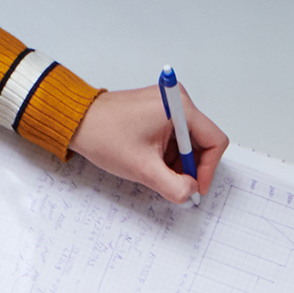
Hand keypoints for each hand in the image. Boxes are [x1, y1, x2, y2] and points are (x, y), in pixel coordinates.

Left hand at [69, 85, 228, 203]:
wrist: (79, 122)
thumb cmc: (105, 135)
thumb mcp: (144, 169)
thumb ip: (175, 187)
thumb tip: (190, 192)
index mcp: (179, 108)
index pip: (214, 141)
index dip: (208, 169)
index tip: (194, 186)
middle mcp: (178, 101)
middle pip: (203, 142)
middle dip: (190, 167)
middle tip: (173, 182)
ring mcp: (169, 104)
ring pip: (189, 142)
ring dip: (178, 163)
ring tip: (155, 170)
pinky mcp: (159, 111)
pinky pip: (176, 137)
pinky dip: (169, 155)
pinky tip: (152, 161)